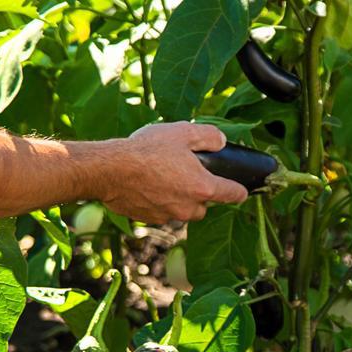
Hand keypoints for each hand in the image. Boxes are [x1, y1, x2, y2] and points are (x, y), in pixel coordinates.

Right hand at [99, 122, 248, 223]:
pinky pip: (161, 212)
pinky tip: (147, 185)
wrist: (110, 170)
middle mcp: (188, 207)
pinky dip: (159, 202)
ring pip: (182, 210)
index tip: (242, 190)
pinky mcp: (149, 219)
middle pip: (204, 206)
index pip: (233, 195)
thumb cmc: (146, 150)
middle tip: (188, 174)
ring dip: (179, 198)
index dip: (240, 191)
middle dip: (201, 194)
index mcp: (203, 188)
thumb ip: (208, 136)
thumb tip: (221, 141)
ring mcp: (168, 216)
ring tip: (164, 177)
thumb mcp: (182, 132)